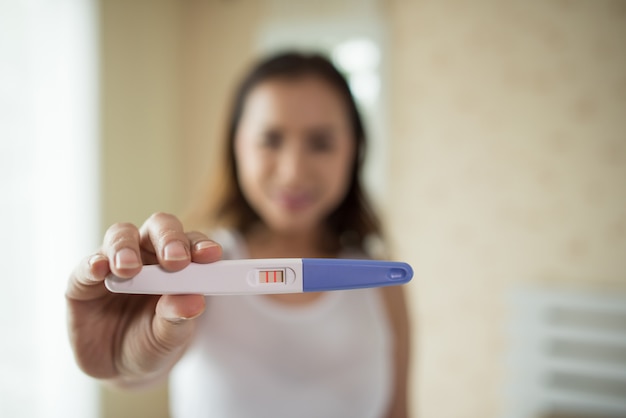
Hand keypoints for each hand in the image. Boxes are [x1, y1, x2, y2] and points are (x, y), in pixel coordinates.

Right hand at [66, 212, 221, 385]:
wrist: (117, 369)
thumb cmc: (151, 343)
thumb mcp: (169, 338)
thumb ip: (178, 318)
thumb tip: (194, 302)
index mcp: (178, 264)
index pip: (192, 243)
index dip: (201, 245)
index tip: (210, 255)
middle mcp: (148, 255)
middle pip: (159, 227)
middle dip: (169, 239)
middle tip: (175, 261)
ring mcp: (114, 263)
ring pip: (122, 235)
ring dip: (127, 248)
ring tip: (129, 269)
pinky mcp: (83, 281)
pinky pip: (87, 264)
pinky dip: (94, 263)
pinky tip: (100, 269)